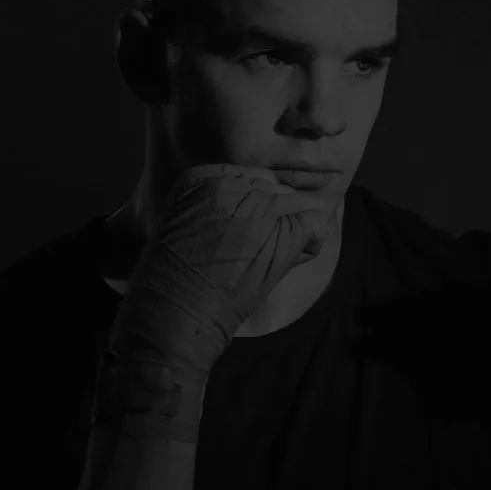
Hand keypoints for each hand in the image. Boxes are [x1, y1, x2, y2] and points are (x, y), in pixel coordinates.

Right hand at [95, 163, 329, 441]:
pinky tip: (290, 261)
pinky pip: (316, 223)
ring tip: (269, 260)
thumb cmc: (175, 280)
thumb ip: (220, 207)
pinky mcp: (284, 231)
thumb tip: (261, 207)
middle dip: (279, 220)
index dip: (258, 208)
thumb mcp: (186, 225)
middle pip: (281, 192)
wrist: (174, 313)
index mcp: (203, 176)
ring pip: (301, 205)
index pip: (256, 178)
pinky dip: (312, 244)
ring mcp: (260, 205)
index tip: (243, 235)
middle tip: (258, 252)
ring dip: (295, 232)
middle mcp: (233, 183)